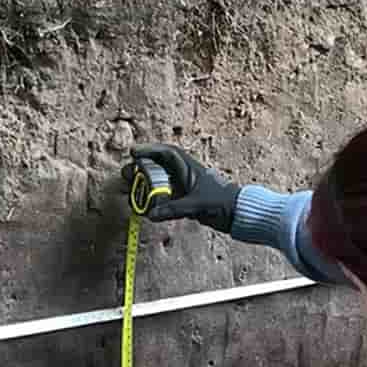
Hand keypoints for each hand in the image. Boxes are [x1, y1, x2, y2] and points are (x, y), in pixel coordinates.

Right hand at [122, 144, 240, 230]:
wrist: (239, 215)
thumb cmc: (223, 203)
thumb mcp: (196, 205)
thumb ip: (173, 209)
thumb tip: (151, 215)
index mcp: (189, 168)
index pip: (166, 153)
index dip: (149, 150)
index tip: (133, 152)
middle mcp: (185, 176)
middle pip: (158, 167)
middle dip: (141, 169)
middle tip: (126, 173)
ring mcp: (185, 188)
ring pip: (160, 183)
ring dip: (145, 185)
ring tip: (129, 188)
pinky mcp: (186, 202)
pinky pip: (165, 198)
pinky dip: (154, 200)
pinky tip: (144, 206)